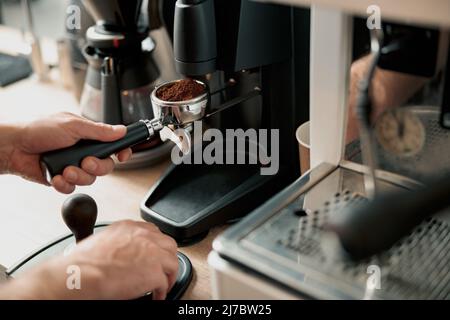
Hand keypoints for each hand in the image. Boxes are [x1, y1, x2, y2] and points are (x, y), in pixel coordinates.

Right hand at [0, 221, 178, 299]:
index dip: (156, 245)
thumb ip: (120, 241)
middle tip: (164, 268)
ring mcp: (153, 254)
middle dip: (167, 257)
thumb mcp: (104, 238)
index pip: (153, 232)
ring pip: (173, 263)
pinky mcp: (154, 273)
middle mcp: (145, 237)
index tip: (155, 254)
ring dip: (169, 275)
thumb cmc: (84, 261)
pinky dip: (162, 291)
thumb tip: (124, 251)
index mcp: (131, 227)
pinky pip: (165, 284)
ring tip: (164, 284)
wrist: (83, 273)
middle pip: (168, 245)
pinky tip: (157, 295)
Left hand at [7, 112, 131, 192]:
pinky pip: (73, 188)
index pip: (113, 145)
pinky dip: (64, 184)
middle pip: (106, 166)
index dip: (122, 151)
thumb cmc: (38, 130)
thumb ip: (99, 130)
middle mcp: (83, 152)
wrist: (14, 147)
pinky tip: (55, 176)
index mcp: (88, 137)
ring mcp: (73, 166)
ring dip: (78, 176)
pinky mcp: (62, 179)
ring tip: (65, 170)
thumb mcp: (73, 125)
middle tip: (86, 162)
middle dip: (97, 167)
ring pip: (90, 179)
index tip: (123, 156)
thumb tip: (121, 130)